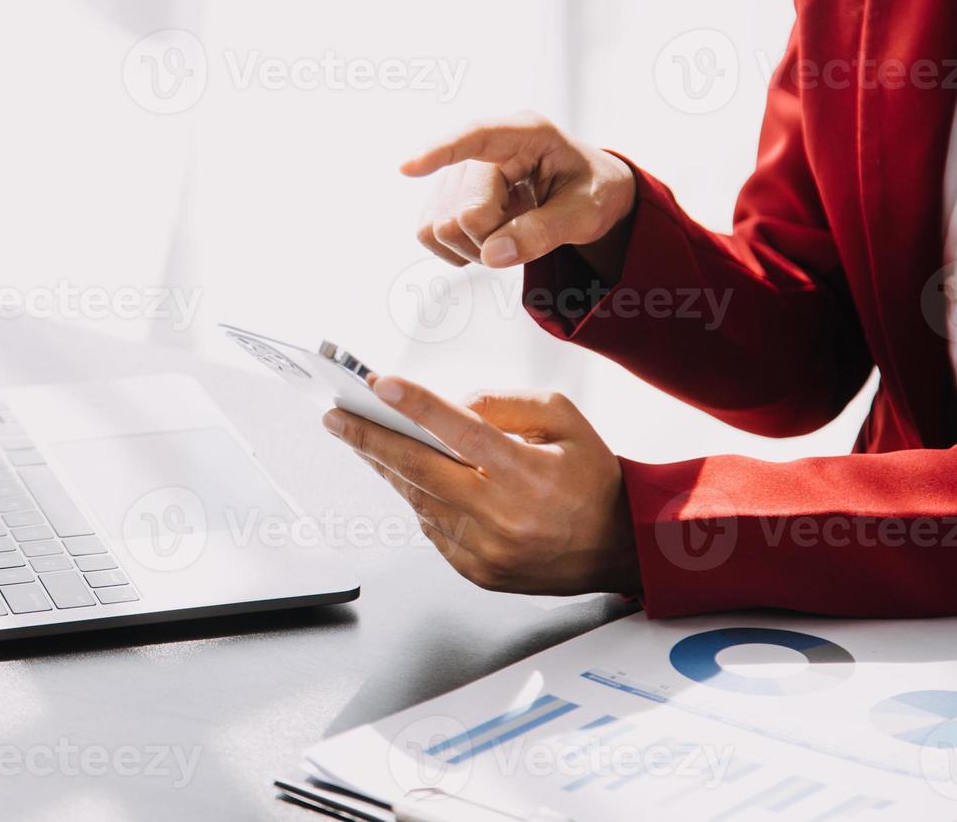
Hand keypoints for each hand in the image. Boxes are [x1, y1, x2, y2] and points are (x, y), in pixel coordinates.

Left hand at [323, 377, 639, 596]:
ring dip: (386, 468)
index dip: (418, 406)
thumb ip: (507, 403)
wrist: (620, 548)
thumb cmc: (592, 478)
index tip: (380, 384)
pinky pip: (432, 528)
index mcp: (528, 472)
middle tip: (336, 417)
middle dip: (370, 439)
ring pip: (419, 500)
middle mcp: (504, 514)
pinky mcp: (477, 571)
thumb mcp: (566, 420)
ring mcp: (487, 549)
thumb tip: (451, 405)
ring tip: (362, 439)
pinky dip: (417, 499)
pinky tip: (407, 477)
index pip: (462, 431)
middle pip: (420, 469)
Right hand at [405, 112, 636, 281]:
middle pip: (464, 212)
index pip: (477, 136)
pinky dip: (456, 250)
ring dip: (474, 247)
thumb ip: (544, 231)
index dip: (441, 152)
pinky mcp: (444, 197)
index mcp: (528, 133)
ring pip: (438, 227)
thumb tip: (492, 254)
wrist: (587, 193)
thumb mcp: (585, 213)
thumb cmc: (591, 192)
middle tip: (528, 234)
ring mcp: (460, 172)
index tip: (407, 168)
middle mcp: (486, 148)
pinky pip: (427, 233)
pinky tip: (487, 239)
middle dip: (493, 239)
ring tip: (510, 235)